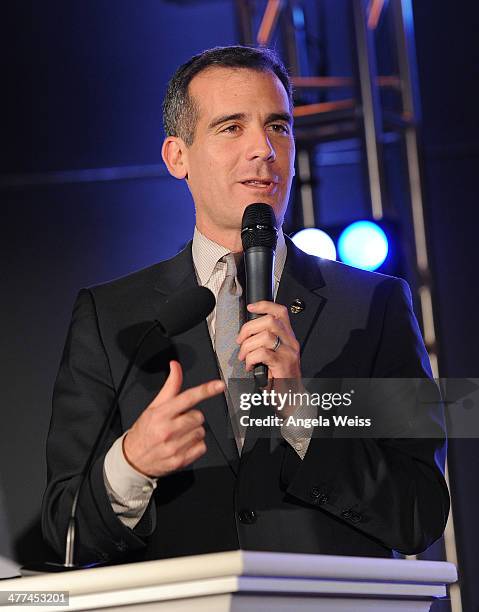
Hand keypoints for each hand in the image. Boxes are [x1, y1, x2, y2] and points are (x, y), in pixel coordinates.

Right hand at [123, 360, 223, 477]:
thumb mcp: (154, 406)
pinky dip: (196, 446)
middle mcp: (167, 430)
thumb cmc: (145, 430)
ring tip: (179, 434)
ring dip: (194, 432)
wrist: (133, 459)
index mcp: (161, 414)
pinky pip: (202, 447)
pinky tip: (183, 445)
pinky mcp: (180, 460)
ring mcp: (174, 446)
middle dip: (192, 417)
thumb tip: (175, 366)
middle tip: (179, 422)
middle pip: (199, 416)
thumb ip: (170, 386)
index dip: (205, 390)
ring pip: (201, 431)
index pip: (188, 398)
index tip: (219, 385)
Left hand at [236, 301, 300, 380]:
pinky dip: (250, 359)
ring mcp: (288, 353)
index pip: (280, 312)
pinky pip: (262, 353)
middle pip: (270, 321)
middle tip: (241, 341)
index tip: (251, 307)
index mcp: (288, 338)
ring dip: (248, 346)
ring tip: (245, 357)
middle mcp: (291, 343)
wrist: (291, 398)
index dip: (264, 305)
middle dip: (249, 328)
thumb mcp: (275, 355)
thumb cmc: (281, 378)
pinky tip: (250, 366)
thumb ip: (266, 343)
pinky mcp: (283, 365)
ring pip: (264, 336)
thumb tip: (247, 333)